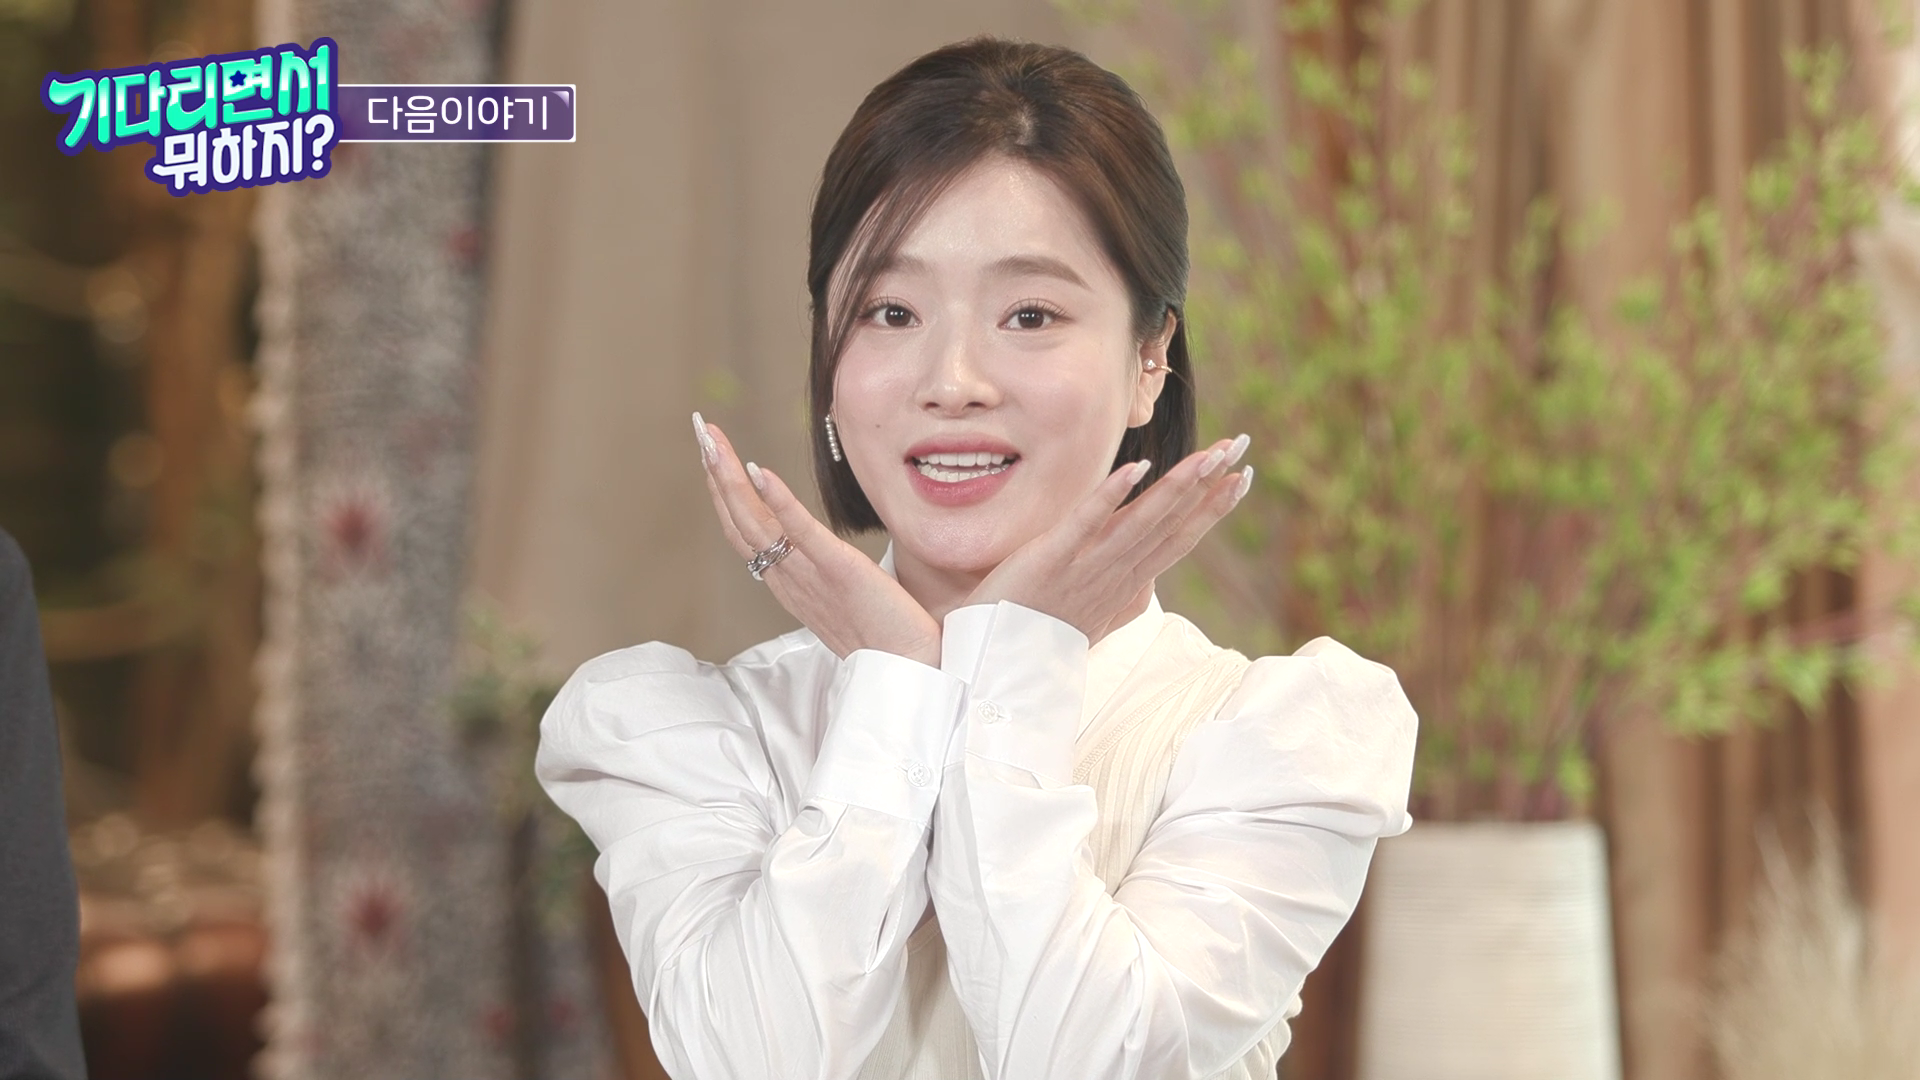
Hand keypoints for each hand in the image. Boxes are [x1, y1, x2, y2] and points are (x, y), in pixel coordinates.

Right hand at [694, 413, 943, 667]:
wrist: (911, 671)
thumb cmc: (885, 639)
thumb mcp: (841, 599)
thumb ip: (821, 573)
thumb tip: (816, 550)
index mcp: (788, 585)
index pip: (743, 532)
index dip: (723, 493)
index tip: (711, 454)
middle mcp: (789, 580)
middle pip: (739, 520)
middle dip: (716, 473)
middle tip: (699, 430)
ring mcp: (810, 577)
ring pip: (756, 523)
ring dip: (730, 478)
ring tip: (712, 441)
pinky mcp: (839, 571)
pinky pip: (801, 533)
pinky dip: (777, 501)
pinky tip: (758, 471)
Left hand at [964, 434, 1252, 644]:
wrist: (995, 662)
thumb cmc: (1041, 636)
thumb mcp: (1096, 621)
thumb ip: (1127, 599)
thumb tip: (1152, 580)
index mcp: (1126, 584)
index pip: (1178, 539)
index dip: (1211, 509)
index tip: (1242, 476)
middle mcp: (1115, 575)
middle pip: (1170, 525)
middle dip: (1207, 485)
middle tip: (1240, 446)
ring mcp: (1085, 569)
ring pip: (1141, 523)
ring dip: (1176, 487)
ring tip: (1208, 454)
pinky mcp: (1049, 561)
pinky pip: (1084, 524)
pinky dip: (1110, 496)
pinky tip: (1136, 467)